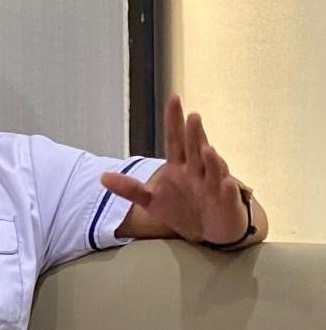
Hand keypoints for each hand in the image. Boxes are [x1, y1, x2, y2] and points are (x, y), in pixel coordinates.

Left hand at [101, 95, 248, 243]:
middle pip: (194, 149)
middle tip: (192, 116)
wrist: (207, 231)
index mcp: (180, 166)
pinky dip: (227, 190)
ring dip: (211, 160)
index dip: (173, 120)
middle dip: (194, 134)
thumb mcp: (151, 200)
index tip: (173, 98)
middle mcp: (198, 171)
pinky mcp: (224, 203)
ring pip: (213, 170)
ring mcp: (213, 186)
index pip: (175, 139)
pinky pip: (226, 195)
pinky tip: (226, 184)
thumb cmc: (183, 209)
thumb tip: (103, 176)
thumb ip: (129, 188)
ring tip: (206, 149)